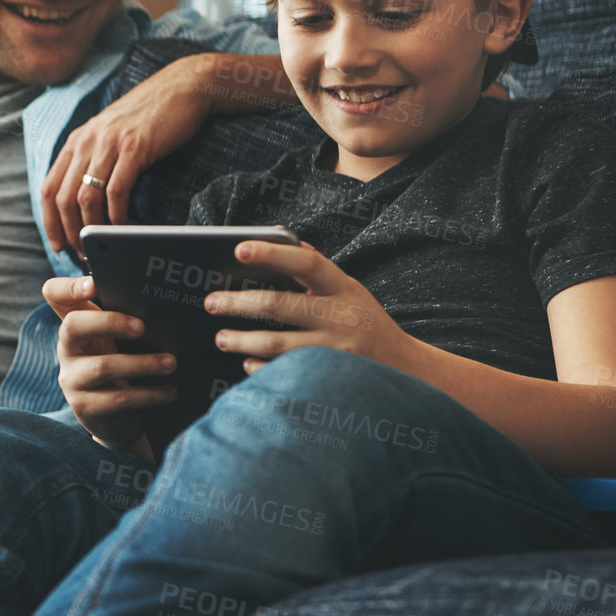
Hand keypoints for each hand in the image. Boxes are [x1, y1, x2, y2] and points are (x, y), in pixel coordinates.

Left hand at [41, 55, 212, 254]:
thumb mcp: (110, 135)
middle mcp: (86, 142)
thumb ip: (94, 160)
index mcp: (76, 141)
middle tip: (83, 254)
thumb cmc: (149, 117)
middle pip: (63, 198)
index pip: (48, 188)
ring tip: (102, 247)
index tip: (58, 245)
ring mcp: (109, 144)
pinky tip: (123, 228)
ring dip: (91, 229)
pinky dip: (116, 215)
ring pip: (86, 197)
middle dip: (70, 232)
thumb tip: (86, 200)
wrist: (181, 87)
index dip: (50, 221)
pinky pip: (116, 190)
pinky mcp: (134, 148)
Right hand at [45, 276, 176, 450]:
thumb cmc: (124, 366)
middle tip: (142, 327)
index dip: (69, 287)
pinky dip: (148, 394)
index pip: (55, 294)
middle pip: (73, 325)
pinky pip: (117, 399)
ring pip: (102, 366)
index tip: (94, 285)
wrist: (119, 418)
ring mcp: (72, 378)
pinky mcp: (84, 407)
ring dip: (143, 363)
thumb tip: (165, 304)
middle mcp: (67, 348)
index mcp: (76, 323)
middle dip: (109, 322)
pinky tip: (169, 391)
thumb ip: (129, 317)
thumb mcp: (121, 339)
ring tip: (171, 363)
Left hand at [204, 240, 412, 373]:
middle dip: (237, 303)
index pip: (305, 263)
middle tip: (210, 303)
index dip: (271, 254)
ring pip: (276, 345)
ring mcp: (336, 350)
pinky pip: (284, 372)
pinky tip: (248, 364)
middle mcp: (341, 316)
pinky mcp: (329, 377)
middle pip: (278, 306)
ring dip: (241, 341)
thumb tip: (278, 238)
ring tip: (221, 338)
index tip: (238, 248)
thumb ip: (316, 268)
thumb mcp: (348, 289)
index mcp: (342, 287)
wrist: (405, 368)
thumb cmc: (364, 320)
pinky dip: (261, 369)